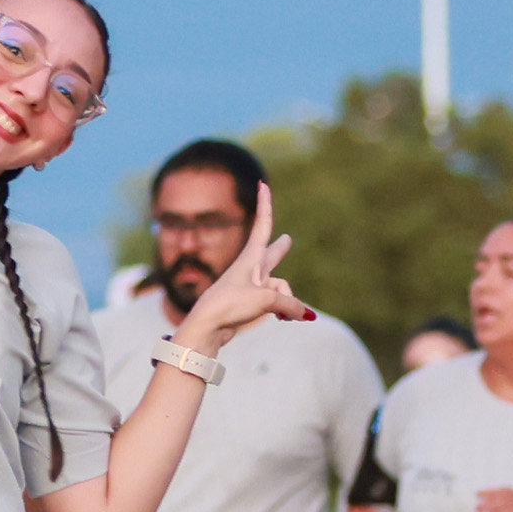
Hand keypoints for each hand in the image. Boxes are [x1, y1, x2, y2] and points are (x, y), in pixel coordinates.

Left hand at [180, 183, 312, 353]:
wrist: (206, 327)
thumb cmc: (230, 306)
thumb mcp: (265, 301)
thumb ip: (290, 304)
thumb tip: (306, 314)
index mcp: (250, 258)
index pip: (262, 225)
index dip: (265, 204)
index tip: (262, 184)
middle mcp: (250, 269)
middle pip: (271, 256)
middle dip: (280, 250)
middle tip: (287, 240)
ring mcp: (250, 287)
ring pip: (280, 288)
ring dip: (287, 301)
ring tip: (289, 316)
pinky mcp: (248, 304)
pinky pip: (276, 303)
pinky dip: (283, 310)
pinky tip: (287, 319)